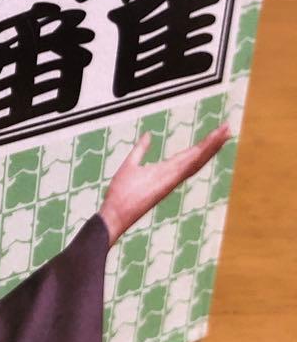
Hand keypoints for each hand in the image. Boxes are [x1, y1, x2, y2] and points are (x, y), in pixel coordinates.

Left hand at [98, 123, 230, 245]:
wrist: (114, 213)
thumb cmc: (121, 194)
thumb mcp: (130, 165)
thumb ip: (140, 150)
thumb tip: (148, 135)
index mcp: (165, 171)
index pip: (188, 156)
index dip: (202, 145)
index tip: (215, 133)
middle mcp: (172, 175)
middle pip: (197, 156)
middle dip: (213, 143)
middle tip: (227, 128)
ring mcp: (171, 179)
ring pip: (195, 159)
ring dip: (211, 145)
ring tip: (225, 131)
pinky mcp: (167, 182)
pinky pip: (185, 167)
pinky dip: (197, 156)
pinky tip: (207, 145)